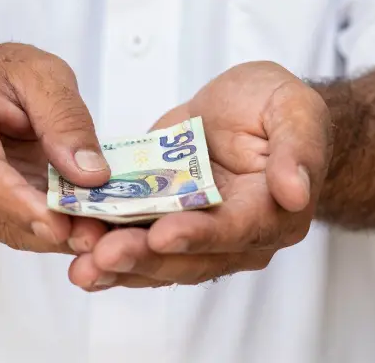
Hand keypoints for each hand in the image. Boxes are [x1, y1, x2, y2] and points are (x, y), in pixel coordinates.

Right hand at [0, 43, 110, 252]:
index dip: (21, 204)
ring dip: (50, 236)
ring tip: (96, 231)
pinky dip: (44, 231)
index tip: (60, 226)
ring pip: (3, 228)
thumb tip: (89, 173)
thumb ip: (65, 119)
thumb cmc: (2, 75)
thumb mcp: (42, 74)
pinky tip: (78, 225)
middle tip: (97, 235)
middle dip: (47, 227)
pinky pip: (8, 229)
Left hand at [67, 62, 329, 289]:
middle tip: (103, 255)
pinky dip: (107, 250)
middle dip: (144, 257)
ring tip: (81, 267)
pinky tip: (76, 255)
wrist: (249, 109)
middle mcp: (236, 236)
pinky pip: (137, 242)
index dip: (198, 235)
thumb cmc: (277, 106)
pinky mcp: (166, 222)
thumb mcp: (295, 110)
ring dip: (119, 265)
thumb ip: (299, 149)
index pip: (234, 230)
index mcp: (272, 213)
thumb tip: (296, 191)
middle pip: (189, 256)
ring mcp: (198, 234)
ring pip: (159, 259)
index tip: (162, 234)